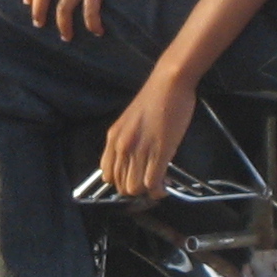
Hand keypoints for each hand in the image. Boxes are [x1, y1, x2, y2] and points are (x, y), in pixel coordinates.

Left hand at [101, 67, 195, 198]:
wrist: (168, 84)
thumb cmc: (153, 99)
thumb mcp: (129, 122)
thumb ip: (127, 141)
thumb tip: (134, 161)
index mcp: (113, 139)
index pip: (108, 175)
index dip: (121, 182)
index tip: (134, 180)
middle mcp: (121, 146)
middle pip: (120, 185)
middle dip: (136, 190)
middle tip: (149, 184)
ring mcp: (139, 150)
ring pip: (135, 188)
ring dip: (147, 192)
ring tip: (158, 185)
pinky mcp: (159, 151)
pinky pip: (152, 182)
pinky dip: (158, 190)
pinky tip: (165, 186)